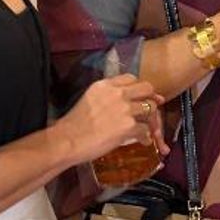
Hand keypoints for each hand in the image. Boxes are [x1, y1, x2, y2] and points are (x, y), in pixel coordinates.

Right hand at [53, 74, 168, 164]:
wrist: (66, 141)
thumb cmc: (73, 125)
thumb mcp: (89, 99)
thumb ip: (106, 95)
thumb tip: (122, 101)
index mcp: (105, 85)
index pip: (131, 78)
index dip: (139, 87)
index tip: (142, 95)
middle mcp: (117, 93)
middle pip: (147, 88)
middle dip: (151, 97)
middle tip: (152, 107)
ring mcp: (124, 109)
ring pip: (150, 108)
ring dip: (151, 119)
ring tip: (148, 128)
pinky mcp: (128, 125)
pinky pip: (146, 129)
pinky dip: (146, 137)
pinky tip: (143, 141)